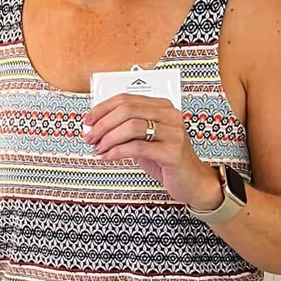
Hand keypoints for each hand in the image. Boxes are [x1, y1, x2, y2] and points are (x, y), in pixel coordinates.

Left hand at [82, 93, 222, 210]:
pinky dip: (117, 152)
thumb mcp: (145, 139)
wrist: (192, 181)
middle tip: (90, 137)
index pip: (127, 99)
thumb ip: (127, 129)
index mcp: (163, 107)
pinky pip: (137, 147)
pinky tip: (107, 157)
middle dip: (102, 124)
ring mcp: (173, 133)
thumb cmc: (166, 160)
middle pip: (127, 110)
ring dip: (108, 138)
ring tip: (98, 149)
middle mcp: (170, 116)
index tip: (88, 120)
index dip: (103, 108)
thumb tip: (96, 126)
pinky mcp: (172, 152)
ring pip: (131, 127)